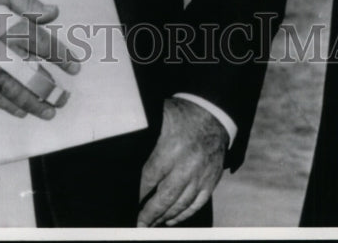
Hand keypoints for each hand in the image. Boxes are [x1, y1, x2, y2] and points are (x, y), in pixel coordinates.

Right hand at [0, 0, 79, 119]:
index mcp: (10, 25)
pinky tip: (21, 112)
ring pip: (14, 90)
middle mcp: (0, 50)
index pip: (43, 44)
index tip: (75, 68)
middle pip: (32, 75)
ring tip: (50, 112)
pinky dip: (7, 106)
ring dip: (34, 103)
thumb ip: (27, 2)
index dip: (61, 56)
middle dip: (50, 89)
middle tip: (65, 98)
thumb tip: (53, 12)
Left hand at [137, 97, 227, 226]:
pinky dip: (183, 215)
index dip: (140, 193)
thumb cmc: (183, 114)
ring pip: (181, 204)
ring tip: (152, 224)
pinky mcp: (211, 181)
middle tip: (139, 225)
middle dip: (150, 214)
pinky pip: (196, 204)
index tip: (132, 203)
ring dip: (165, 216)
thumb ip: (145, 130)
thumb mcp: (161, 116)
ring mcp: (200, 176)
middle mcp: (186, 166)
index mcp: (171, 149)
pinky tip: (172, 219)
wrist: (214, 114)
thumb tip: (123, 139)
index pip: (150, 177)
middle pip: (165, 198)